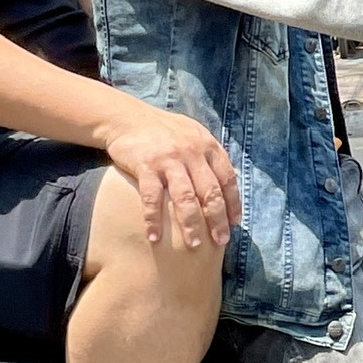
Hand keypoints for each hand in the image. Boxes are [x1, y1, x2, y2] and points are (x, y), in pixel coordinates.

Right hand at [98, 107, 240, 247]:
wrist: (127, 117)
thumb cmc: (163, 130)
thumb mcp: (193, 134)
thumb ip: (210, 155)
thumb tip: (230, 178)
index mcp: (207, 146)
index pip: (227, 178)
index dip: (233, 202)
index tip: (234, 223)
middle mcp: (191, 152)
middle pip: (210, 192)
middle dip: (217, 220)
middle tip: (221, 241)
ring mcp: (169, 159)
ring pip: (185, 197)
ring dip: (191, 224)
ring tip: (194, 245)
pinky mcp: (146, 165)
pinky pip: (153, 197)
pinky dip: (154, 219)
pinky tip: (154, 236)